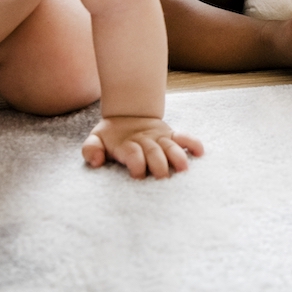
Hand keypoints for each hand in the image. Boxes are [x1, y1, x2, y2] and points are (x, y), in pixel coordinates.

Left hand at [81, 116, 203, 177]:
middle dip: (159, 165)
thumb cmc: (111, 136)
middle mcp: (145, 141)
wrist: (127, 113)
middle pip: (154, 152)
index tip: (138, 176)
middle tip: (163, 178)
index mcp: (126, 144)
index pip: (133, 154)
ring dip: (177, 156)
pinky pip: (184, 137)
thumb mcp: (95, 139)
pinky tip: (200, 152)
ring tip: (183, 169)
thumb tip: (97, 161)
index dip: (136, 164)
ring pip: (170, 146)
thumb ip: (91, 149)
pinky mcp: (170, 135)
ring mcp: (159, 137)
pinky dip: (192, 143)